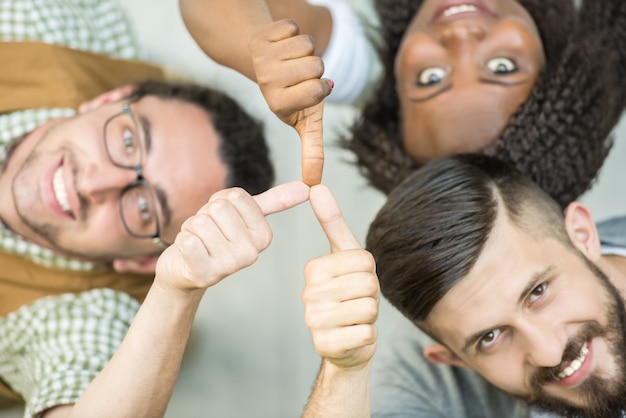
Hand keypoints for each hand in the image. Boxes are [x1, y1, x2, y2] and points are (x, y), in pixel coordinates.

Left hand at [155, 181, 309, 292]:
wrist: (186, 270)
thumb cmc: (215, 237)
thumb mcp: (244, 216)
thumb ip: (275, 201)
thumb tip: (307, 186)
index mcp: (264, 236)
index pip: (236, 197)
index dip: (221, 202)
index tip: (222, 221)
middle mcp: (251, 253)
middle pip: (218, 208)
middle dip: (205, 215)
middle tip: (208, 233)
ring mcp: (229, 267)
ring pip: (200, 223)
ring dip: (191, 229)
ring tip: (199, 243)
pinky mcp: (204, 275)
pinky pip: (187, 241)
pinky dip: (182, 241)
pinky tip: (189, 254)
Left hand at [250, 19, 332, 185]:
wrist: (259, 61)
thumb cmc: (291, 93)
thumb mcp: (303, 122)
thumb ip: (312, 150)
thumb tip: (314, 185)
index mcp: (278, 104)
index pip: (319, 89)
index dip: (320, 87)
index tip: (306, 91)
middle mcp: (267, 83)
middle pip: (317, 65)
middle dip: (314, 67)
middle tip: (298, 74)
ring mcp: (263, 57)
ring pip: (307, 45)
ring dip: (304, 50)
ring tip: (290, 59)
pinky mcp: (263, 34)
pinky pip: (294, 28)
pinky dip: (292, 33)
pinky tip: (281, 43)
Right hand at [303, 184, 378, 369]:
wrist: (346, 343)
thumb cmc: (348, 295)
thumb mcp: (345, 257)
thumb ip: (332, 222)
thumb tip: (317, 186)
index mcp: (313, 268)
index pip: (365, 261)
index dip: (370, 273)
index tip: (355, 282)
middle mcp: (309, 293)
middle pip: (369, 284)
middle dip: (372, 295)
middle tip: (357, 302)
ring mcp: (314, 321)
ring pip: (369, 308)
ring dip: (370, 316)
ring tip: (354, 318)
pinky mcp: (325, 345)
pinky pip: (367, 332)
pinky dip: (368, 335)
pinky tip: (353, 336)